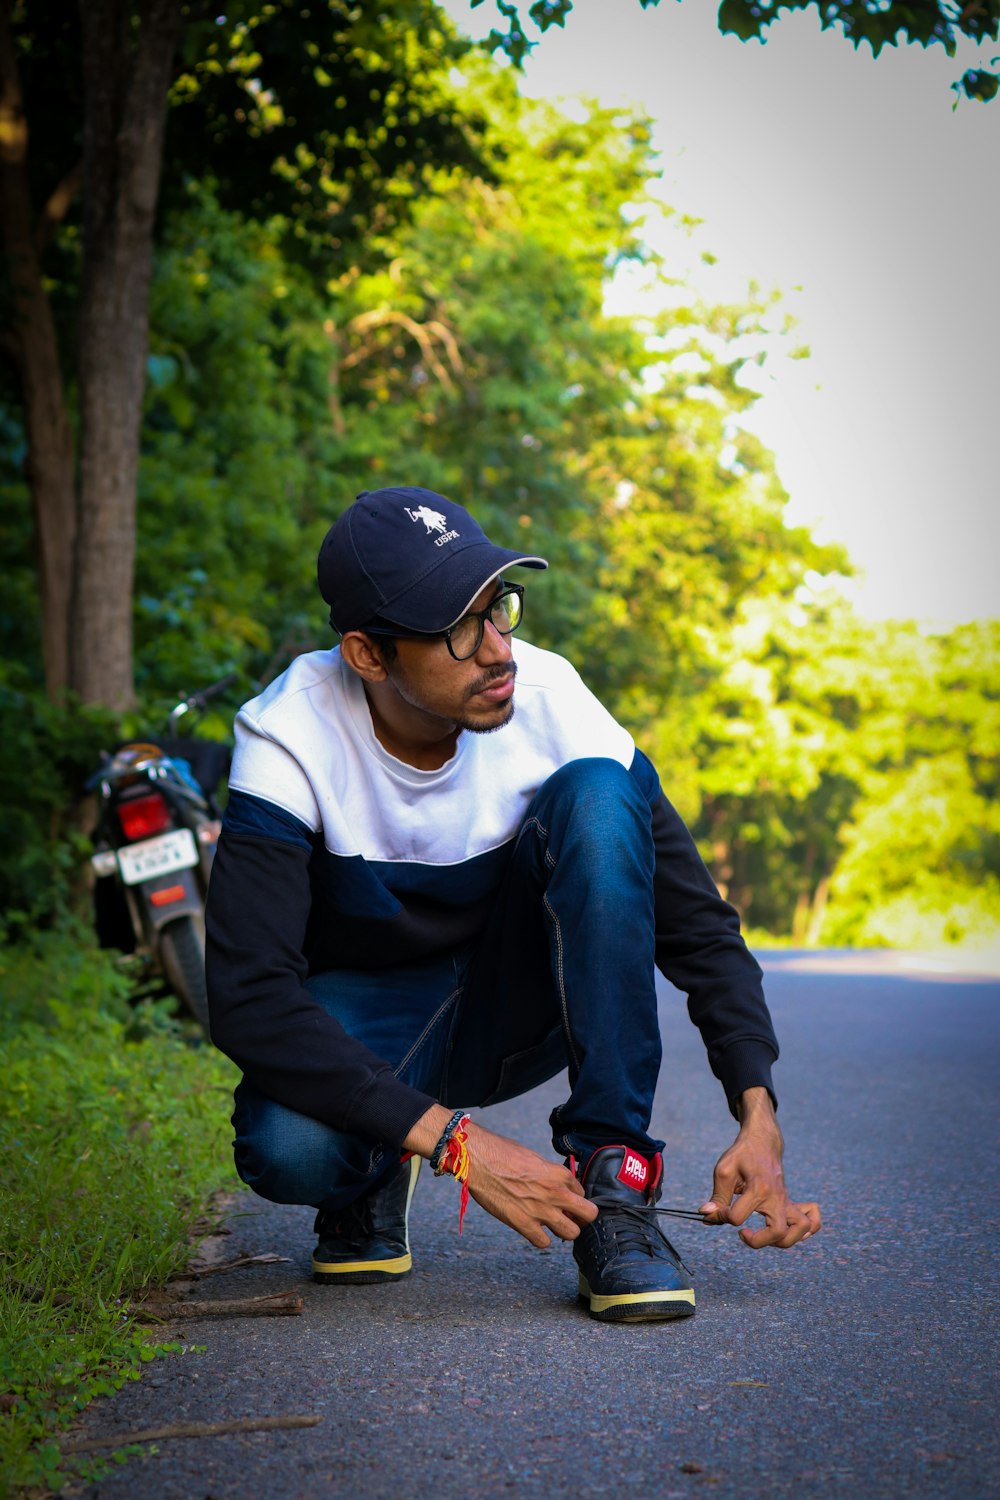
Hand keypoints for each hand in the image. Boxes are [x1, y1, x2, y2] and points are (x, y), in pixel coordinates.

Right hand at [464, 1122, 597, 1248]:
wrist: (479, 1160)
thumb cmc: (502, 1153)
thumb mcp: (534, 1158)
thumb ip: (549, 1173)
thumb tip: (554, 1185)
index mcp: (559, 1173)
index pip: (582, 1192)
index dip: (573, 1196)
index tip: (564, 1198)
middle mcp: (555, 1192)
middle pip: (588, 1215)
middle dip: (581, 1217)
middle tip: (569, 1216)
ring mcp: (541, 1210)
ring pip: (571, 1233)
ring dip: (564, 1230)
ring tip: (552, 1224)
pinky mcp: (523, 1224)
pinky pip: (544, 1242)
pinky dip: (541, 1239)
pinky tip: (534, 1229)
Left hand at [699, 1087, 821, 1249]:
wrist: (763, 1140)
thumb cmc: (742, 1154)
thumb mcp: (724, 1171)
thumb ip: (718, 1196)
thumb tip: (707, 1216)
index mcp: (758, 1188)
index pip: (737, 1217)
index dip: (720, 1217)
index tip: (715, 1210)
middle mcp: (777, 1197)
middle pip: (778, 1232)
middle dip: (757, 1242)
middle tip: (742, 1233)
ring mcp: (786, 1201)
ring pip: (800, 1230)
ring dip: (783, 1241)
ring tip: (764, 1236)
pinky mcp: (790, 1204)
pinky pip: (811, 1221)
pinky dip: (806, 1232)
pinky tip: (787, 1233)